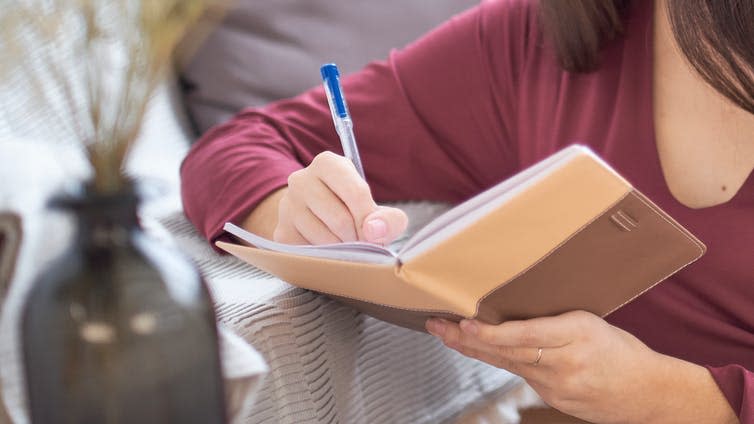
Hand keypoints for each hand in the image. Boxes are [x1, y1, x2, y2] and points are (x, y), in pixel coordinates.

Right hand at [275, 151, 407, 244]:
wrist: (318, 220)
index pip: (356, 193)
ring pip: (325, 239)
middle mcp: (301, 179)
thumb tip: (374, 231)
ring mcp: (287, 206)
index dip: (371, 220)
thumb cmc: (352, 212)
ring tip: (343, 243)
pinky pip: (310, 253)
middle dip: (357, 238)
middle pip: (341, 219)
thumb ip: (389, 219)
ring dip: (342, 249)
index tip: (375, 234)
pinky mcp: (281, 232)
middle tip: (360, 241)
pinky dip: (325, 257)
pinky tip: (326, 248)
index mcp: (327, 164)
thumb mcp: (376, 211)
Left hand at [425, 311, 737, 423]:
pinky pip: (519, 375)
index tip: (465, 323)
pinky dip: (496, 360)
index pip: (526, 335)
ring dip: (473, 348)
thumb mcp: (591, 320)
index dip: (492, 332)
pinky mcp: (553, 398)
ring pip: (507, 364)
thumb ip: (553, 319)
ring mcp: (558, 385)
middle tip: (437, 324)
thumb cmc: (621, 350)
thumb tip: (511, 306)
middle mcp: (565, 362)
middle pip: (507, 351)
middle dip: (466, 338)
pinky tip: (476, 349)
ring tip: (445, 333)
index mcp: (578, 333)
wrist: (647, 392)